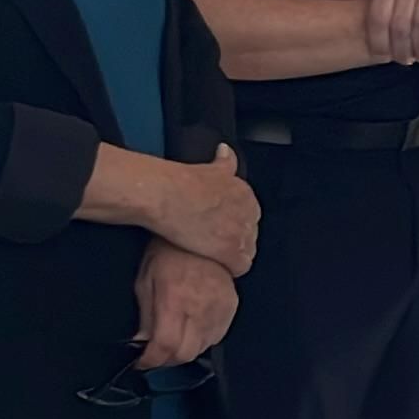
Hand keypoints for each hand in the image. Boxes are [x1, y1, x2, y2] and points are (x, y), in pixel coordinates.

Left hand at [132, 240, 236, 372]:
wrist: (202, 232)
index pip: (165, 345)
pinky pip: (218, 336)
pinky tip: (192, 330)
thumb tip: (142, 341)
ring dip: (184, 351)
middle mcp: (201, 307)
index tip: (142, 362)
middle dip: (166, 360)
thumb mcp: (145, 281)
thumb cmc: (169, 251)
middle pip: (185, 354)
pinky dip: (202, 340)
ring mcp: (220, 308)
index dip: (151, 360)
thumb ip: (145, 315)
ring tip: (172, 341)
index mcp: (175, 299)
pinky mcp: (231, 306)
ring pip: (202, 348)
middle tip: (155, 355)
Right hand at [154, 148, 259, 276]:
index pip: (250, 215)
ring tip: (212, 255)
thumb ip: (224, 162)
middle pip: (250, 234)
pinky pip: (240, 266)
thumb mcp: (211, 167)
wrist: (168, 195)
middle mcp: (250, 213)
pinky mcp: (232, 252)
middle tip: (212, 241)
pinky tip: (217, 265)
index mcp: (247, 194)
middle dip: (234, 239)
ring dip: (232, 254)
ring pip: (247, 251)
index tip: (218, 227)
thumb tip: (226, 150)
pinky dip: (230, 268)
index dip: (233, 223)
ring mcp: (243, 233)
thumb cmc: (182, 181)